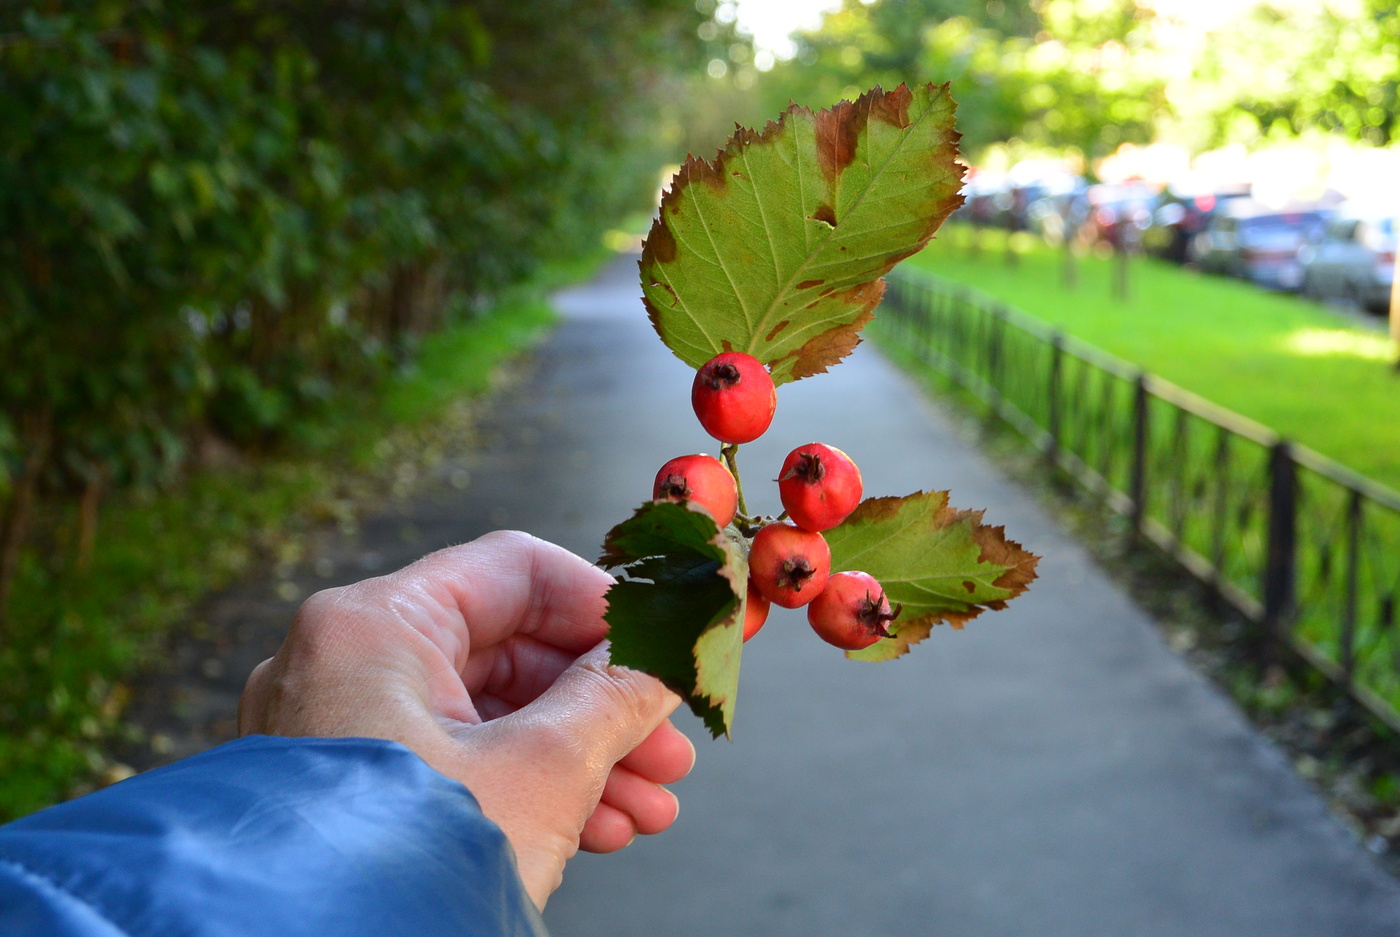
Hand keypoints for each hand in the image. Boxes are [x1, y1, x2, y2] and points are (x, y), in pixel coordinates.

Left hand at [238, 530, 694, 908]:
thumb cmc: (405, 869)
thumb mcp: (541, 772)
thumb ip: (615, 699)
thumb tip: (665, 659)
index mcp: (372, 626)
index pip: (514, 570)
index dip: (602, 606)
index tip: (659, 645)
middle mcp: (343, 664)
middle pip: (508, 651)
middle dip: (603, 704)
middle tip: (668, 742)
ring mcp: (339, 731)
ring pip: (489, 716)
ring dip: (580, 756)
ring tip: (648, 805)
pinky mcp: (348, 792)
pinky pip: (454, 764)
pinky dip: (526, 788)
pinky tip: (597, 828)